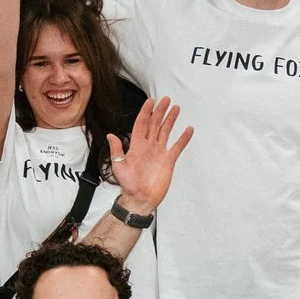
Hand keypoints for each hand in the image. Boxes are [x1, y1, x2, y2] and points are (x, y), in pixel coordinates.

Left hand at [110, 96, 191, 211]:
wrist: (141, 199)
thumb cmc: (128, 184)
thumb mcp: (118, 166)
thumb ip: (117, 150)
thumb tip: (110, 135)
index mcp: (137, 145)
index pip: (142, 124)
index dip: (146, 112)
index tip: (151, 101)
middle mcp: (148, 146)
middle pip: (155, 124)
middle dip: (160, 111)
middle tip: (166, 99)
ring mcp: (159, 153)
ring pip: (165, 132)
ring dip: (170, 120)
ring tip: (176, 108)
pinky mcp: (168, 161)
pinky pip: (177, 147)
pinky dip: (183, 139)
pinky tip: (188, 129)